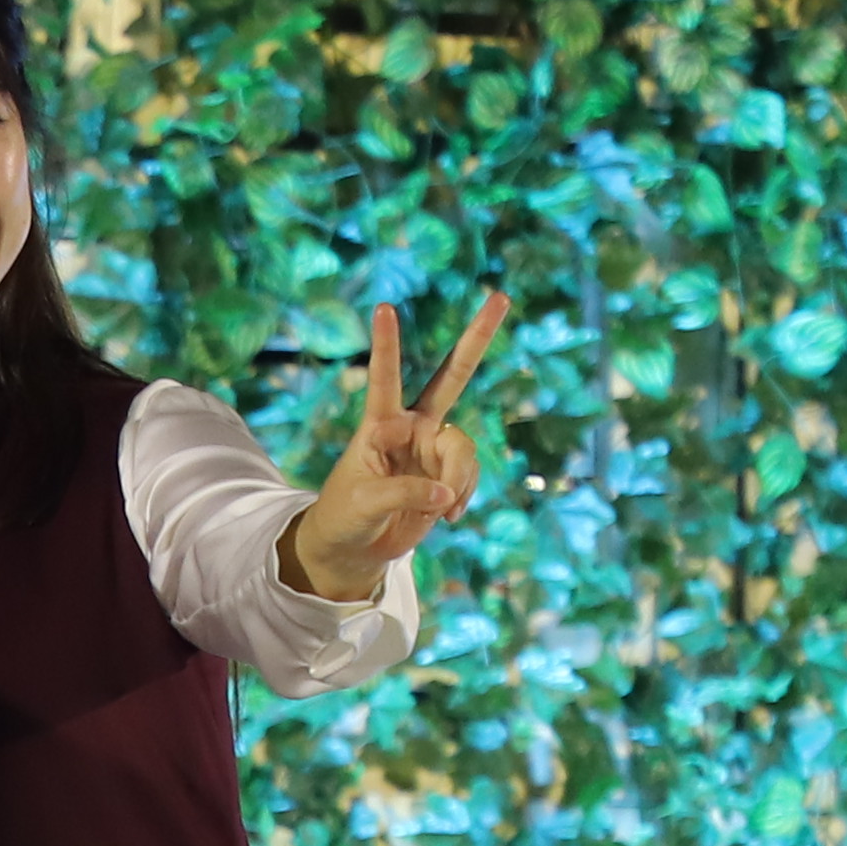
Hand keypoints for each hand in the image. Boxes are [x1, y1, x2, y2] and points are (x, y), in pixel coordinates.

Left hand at [284, 291, 499, 601]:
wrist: (355, 547)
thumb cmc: (345, 516)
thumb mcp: (364, 503)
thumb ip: (404, 492)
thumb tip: (446, 493)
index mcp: (379, 423)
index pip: (385, 377)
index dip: (386, 344)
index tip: (384, 306)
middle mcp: (412, 427)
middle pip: (451, 376)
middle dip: (476, 339)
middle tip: (501, 297)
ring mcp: (434, 448)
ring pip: (464, 449)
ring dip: (458, 479)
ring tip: (441, 509)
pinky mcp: (448, 474)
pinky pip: (469, 477)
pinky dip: (462, 496)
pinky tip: (446, 516)